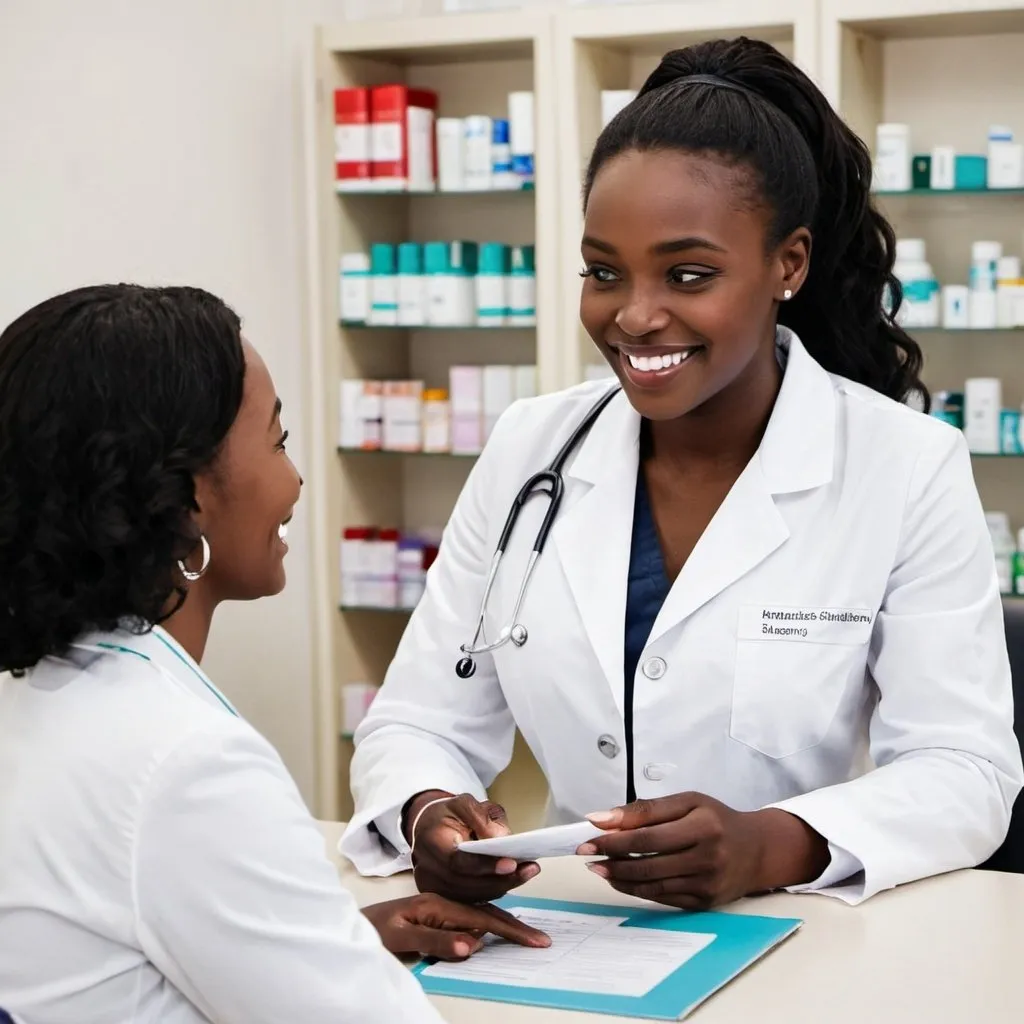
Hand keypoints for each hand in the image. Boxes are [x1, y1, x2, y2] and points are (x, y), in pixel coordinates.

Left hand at [363, 893, 549, 960]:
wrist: (348, 924)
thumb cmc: (371, 929)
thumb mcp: (400, 937)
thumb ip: (434, 941)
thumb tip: (470, 947)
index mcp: (437, 905)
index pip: (481, 920)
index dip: (510, 930)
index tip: (533, 939)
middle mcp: (441, 904)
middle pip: (485, 914)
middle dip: (515, 927)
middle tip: (540, 939)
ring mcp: (439, 909)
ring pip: (479, 916)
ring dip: (504, 923)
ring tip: (527, 933)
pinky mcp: (434, 916)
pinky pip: (468, 920)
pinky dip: (487, 925)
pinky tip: (493, 931)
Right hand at [405, 791, 540, 902]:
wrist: (427, 828)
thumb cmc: (446, 815)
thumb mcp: (463, 803)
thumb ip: (481, 817)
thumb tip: (501, 838)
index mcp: (432, 843)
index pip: (459, 862)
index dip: (485, 865)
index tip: (511, 863)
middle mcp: (430, 871)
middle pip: (470, 884)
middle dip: (502, 878)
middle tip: (530, 868)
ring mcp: (436, 889)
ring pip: (473, 896)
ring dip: (502, 886)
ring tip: (527, 872)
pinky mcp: (443, 898)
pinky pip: (472, 899)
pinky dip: (493, 890)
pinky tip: (511, 879)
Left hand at [577, 793, 830, 909]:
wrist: (757, 850)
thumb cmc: (717, 819)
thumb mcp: (686, 802)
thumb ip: (645, 809)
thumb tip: (602, 818)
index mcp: (703, 826)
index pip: (648, 837)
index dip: (615, 840)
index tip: (590, 838)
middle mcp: (708, 858)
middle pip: (648, 865)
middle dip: (612, 861)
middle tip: (587, 855)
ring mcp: (707, 884)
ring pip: (653, 886)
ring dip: (620, 879)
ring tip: (599, 868)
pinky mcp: (704, 903)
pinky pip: (663, 898)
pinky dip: (638, 890)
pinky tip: (622, 880)